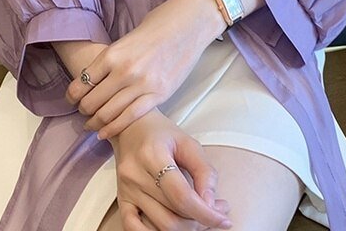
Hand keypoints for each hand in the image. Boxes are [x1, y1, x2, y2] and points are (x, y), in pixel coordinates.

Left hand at [65, 0, 225, 138]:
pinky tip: (105, 132)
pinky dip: (114, 128)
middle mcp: (124, 71)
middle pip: (92, 101)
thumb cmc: (158, 25)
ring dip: (95, 122)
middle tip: (82, 113)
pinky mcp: (159, 94)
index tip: (72, 100)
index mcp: (113, 53)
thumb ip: (112, 60)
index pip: (82, 82)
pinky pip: (130, 117)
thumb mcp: (126, 39)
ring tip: (91, 125)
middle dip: (83, 111)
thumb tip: (96, 79)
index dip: (72, 95)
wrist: (189, 23)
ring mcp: (142, 85)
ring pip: (109, 113)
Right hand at [109, 108, 231, 230]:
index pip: (181, 196)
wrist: (130, 126)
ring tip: (201, 215)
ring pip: (159, 226)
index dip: (205, 213)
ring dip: (186, 228)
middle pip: (171, 216)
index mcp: (152, 155)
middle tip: (216, 212)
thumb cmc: (161, 132)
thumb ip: (204, 171)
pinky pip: (134, 230)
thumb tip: (211, 204)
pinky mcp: (121, 199)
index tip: (224, 219)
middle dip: (200, 221)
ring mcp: (126, 190)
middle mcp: (135, 175)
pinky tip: (175, 226)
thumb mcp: (188, 142)